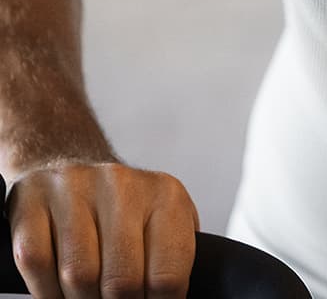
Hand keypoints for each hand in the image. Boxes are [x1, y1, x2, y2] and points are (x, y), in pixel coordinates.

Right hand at [6, 161, 198, 298]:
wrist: (73, 163)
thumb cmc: (125, 207)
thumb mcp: (164, 223)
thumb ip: (171, 260)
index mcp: (166, 195)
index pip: (167, 276)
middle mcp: (122, 184)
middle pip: (121, 282)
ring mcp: (76, 188)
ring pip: (79, 276)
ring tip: (88, 297)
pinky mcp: (33, 198)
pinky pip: (36, 262)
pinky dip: (45, 290)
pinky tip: (57, 288)